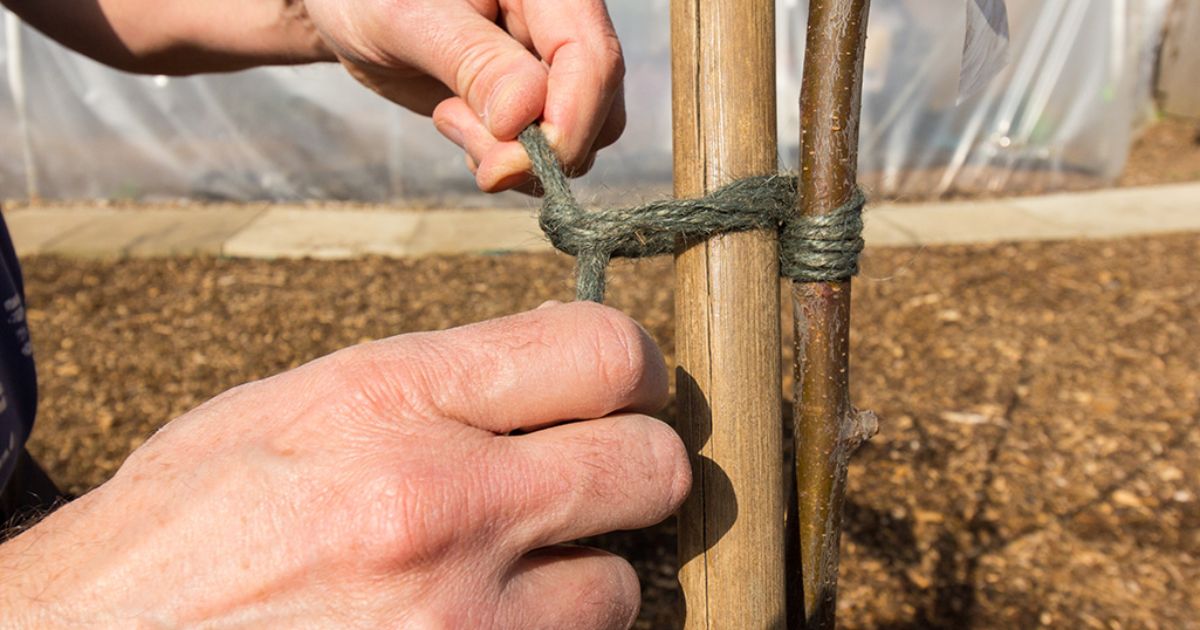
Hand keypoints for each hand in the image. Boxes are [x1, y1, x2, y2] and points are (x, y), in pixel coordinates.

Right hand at [0, 303, 687, 627]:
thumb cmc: (189, 524)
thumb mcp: (297, 406)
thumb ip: (435, 382)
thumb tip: (554, 362)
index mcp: (390, 399)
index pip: (601, 352)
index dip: (637, 367)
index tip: (630, 385)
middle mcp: (439, 502)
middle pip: (651, 467)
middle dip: (636, 467)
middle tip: (599, 475)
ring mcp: (459, 621)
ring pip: (620, 586)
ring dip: (585, 575)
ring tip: (515, 571)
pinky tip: (488, 620)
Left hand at [303, 0, 626, 191]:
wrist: (349, 6)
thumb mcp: (408, 19)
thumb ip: (473, 62)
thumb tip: (523, 117)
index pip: (592, 60)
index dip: (566, 123)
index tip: (507, 164)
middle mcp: (563, 22)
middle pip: (598, 107)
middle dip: (537, 148)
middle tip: (457, 132)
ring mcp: (552, 65)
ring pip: (578, 138)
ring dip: (515, 157)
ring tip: (449, 116)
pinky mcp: (534, 101)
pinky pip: (546, 152)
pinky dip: (504, 159)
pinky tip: (458, 123)